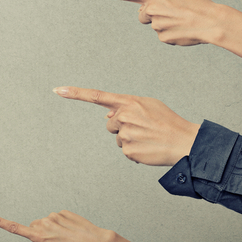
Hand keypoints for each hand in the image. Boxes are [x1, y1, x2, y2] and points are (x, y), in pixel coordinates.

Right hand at [0, 210, 113, 241]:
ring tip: (68, 238)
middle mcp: (44, 224)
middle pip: (35, 226)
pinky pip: (58, 218)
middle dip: (41, 233)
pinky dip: (63, 224)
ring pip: (47, 222)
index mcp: (39, 237)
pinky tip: (72, 230)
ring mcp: (54, 216)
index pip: (15, 229)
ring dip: (54, 229)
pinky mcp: (63, 211)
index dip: (0, 223)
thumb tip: (38, 237)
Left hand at [55, 86, 198, 165]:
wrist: (184, 142)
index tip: (57, 90)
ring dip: (129, 139)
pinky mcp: (128, 151)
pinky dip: (135, 152)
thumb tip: (106, 115)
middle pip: (110, 123)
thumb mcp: (148, 105)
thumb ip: (126, 106)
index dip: (75, 93)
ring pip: (117, 138)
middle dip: (121, 126)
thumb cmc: (167, 121)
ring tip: (148, 138)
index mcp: (128, 102)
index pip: (97, 96)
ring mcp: (124, 134)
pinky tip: (148, 148)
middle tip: (143, 129)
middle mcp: (123, 116)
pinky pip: (125, 151)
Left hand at [87, 0, 225, 45]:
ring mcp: (155, 25)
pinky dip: (171, 34)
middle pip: (142, 15)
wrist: (211, 20)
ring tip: (182, 21)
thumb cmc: (196, 4)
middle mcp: (151, 9)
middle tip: (171, 13)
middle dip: (152, 15)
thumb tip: (146, 9)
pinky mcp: (162, 38)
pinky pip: (162, 36)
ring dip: (165, 24)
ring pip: (154, 26)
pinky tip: (183, 31)